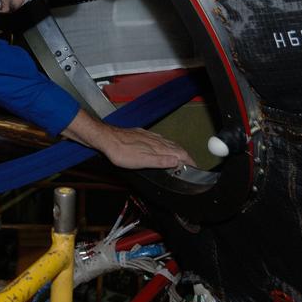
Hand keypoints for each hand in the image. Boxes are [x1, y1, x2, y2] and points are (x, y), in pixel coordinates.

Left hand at [62, 110, 193, 169]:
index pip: (180, 153)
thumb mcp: (141, 161)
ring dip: (176, 150)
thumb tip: (177, 161)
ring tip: (179, 156)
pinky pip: (158, 139)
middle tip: (190, 163)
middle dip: (185, 155)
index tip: (195, 167)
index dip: (189, 161)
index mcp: (158, 147)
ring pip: (167, 143)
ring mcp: (148, 136)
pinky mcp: (141, 134)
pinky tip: (161, 145)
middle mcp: (155, 140)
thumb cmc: (121, 151)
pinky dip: (165, 145)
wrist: (106, 138)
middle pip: (176, 147)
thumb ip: (160, 161)